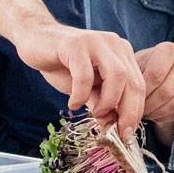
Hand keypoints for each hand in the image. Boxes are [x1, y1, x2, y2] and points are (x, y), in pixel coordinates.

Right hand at [15, 22, 144, 139]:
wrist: (34, 39)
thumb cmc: (63, 64)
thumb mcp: (87, 87)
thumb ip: (101, 101)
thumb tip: (112, 124)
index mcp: (123, 54)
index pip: (139, 85)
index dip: (136, 111)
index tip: (128, 133)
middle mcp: (115, 45)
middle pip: (133, 82)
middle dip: (128, 111)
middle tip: (118, 132)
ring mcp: (97, 42)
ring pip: (117, 76)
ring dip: (108, 101)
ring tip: (95, 114)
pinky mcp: (75, 44)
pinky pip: (85, 75)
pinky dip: (81, 94)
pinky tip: (73, 104)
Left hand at [135, 42, 173, 124]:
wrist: (163, 74)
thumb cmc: (143, 69)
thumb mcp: (135, 67)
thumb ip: (131, 77)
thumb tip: (122, 96)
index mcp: (169, 49)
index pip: (156, 75)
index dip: (142, 92)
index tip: (131, 100)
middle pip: (166, 91)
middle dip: (149, 105)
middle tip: (136, 111)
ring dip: (157, 112)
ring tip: (145, 113)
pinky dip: (165, 116)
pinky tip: (155, 114)